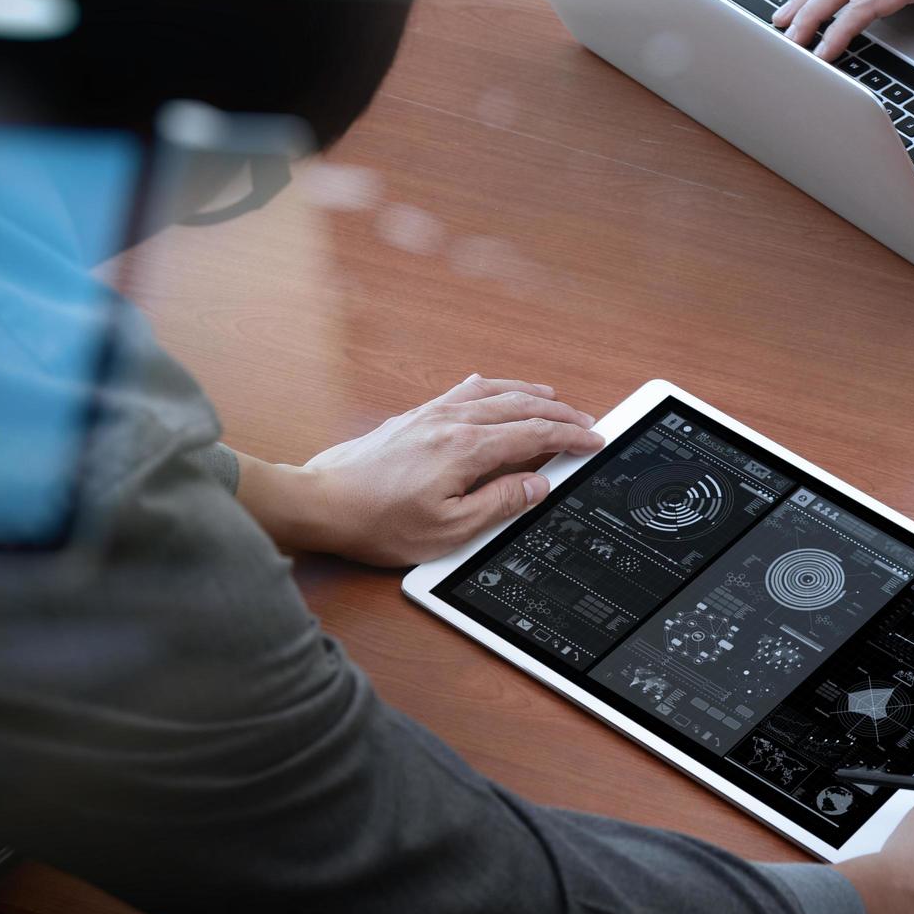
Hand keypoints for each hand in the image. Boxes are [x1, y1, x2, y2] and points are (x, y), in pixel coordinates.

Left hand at [236, 375, 603, 565]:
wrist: (322, 503)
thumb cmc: (378, 521)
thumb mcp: (448, 529)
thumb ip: (499, 503)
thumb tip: (535, 485)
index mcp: (467, 449)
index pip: (533, 436)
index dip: (569, 437)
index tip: (592, 441)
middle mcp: (451, 422)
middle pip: (519, 408)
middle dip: (558, 414)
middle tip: (584, 422)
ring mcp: (430, 415)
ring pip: (492, 392)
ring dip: (527, 394)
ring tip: (551, 397)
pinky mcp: (412, 417)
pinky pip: (461, 390)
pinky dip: (488, 386)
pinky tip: (488, 385)